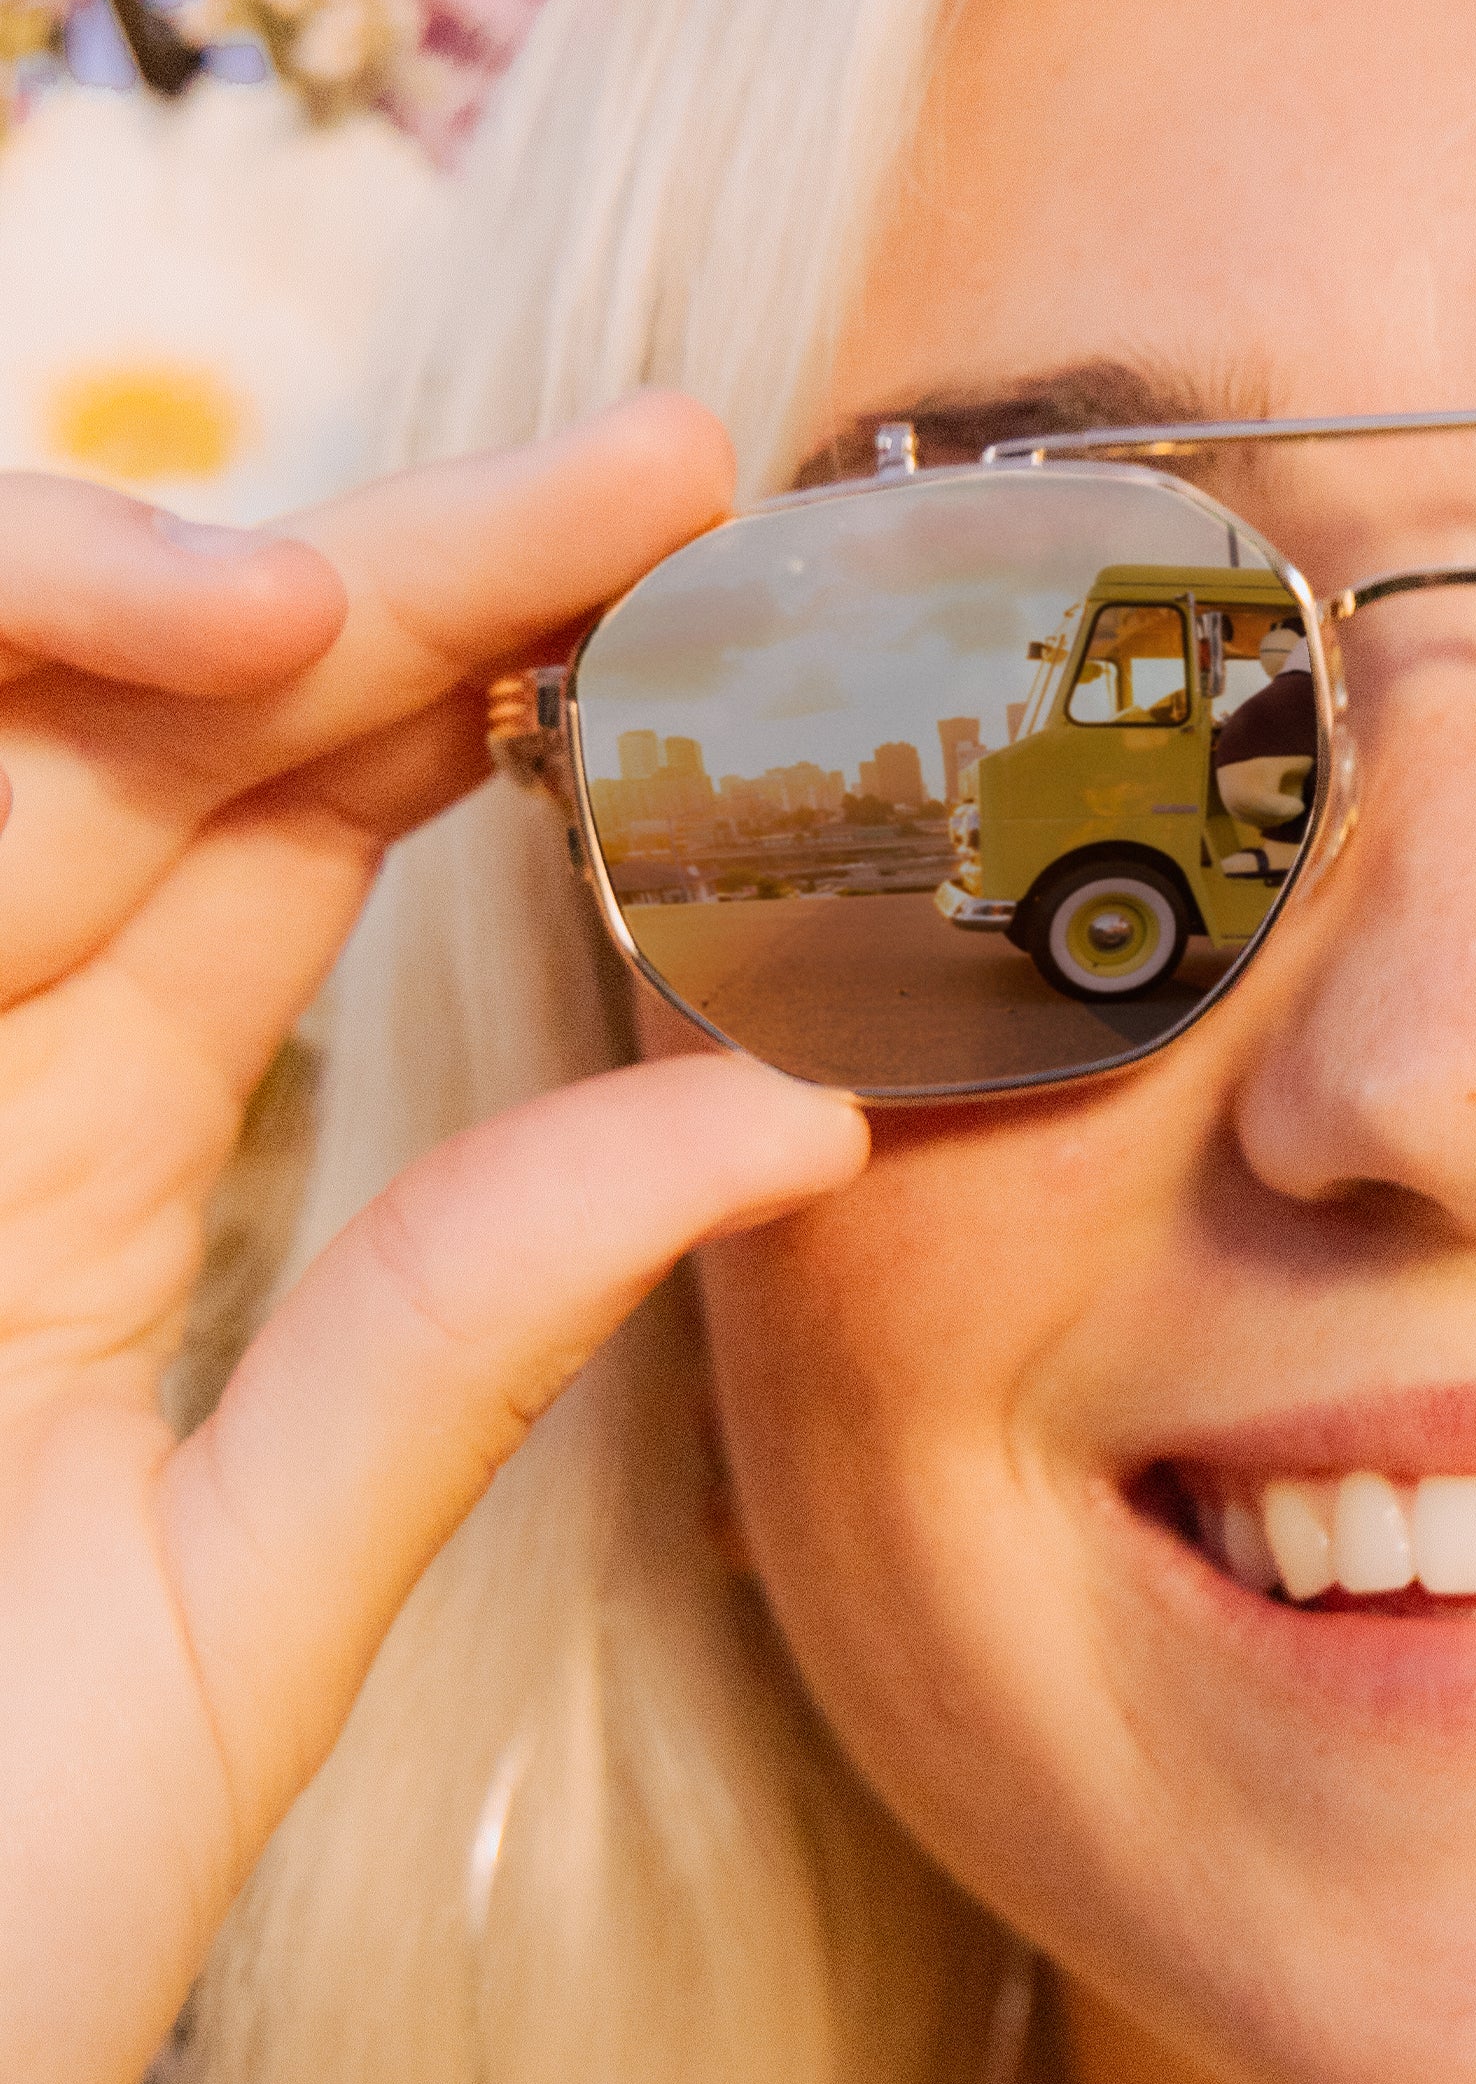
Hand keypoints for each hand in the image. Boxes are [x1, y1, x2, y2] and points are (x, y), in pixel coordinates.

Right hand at [0, 399, 867, 2083]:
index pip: (253, 821)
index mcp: (47, 1176)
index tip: (708, 535)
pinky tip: (132, 672)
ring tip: (346, 604)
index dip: (457, 648)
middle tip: (648, 475)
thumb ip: (458, 1327)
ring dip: (71, 614)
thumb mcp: (245, 1608)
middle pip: (103, 728)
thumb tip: (793, 1098)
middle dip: (350, 567)